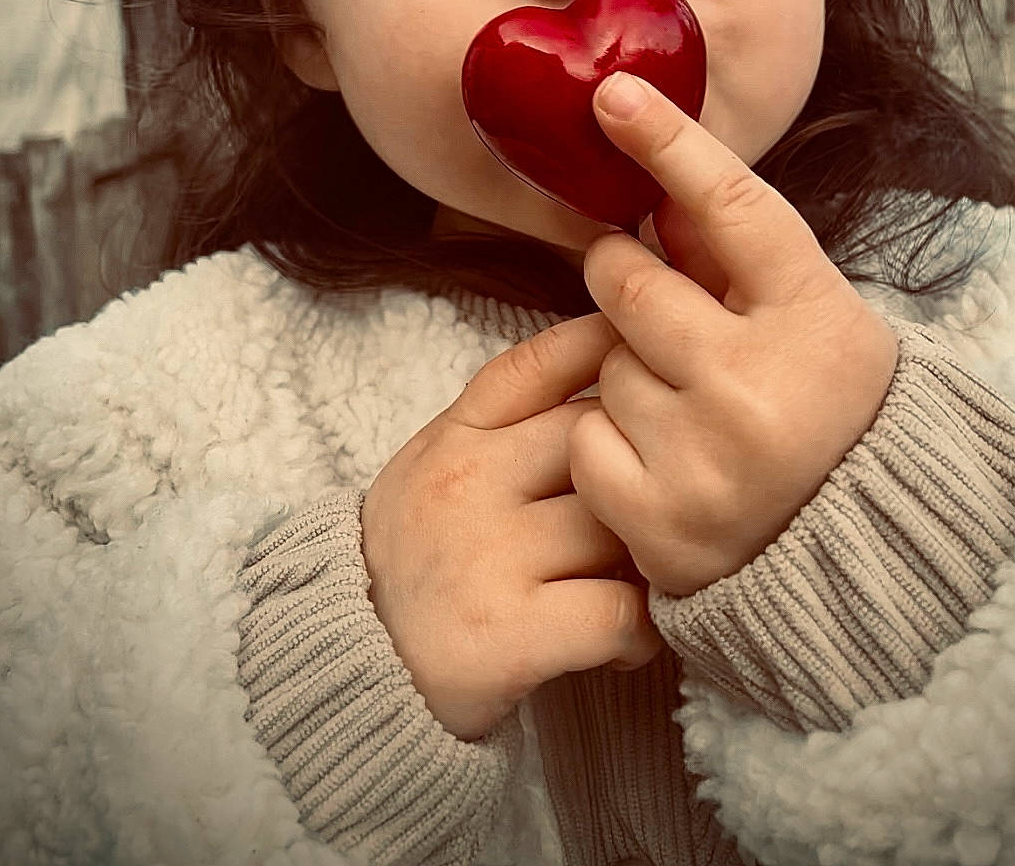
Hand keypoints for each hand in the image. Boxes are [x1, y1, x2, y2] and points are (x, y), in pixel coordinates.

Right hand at [361, 311, 664, 739]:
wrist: (349, 669)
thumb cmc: (415, 562)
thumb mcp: (435, 468)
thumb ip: (504, 423)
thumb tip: (606, 372)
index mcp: (453, 439)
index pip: (536, 367)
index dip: (601, 346)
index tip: (649, 351)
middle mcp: (468, 484)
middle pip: (599, 442)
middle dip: (646, 469)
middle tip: (665, 504)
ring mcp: (489, 556)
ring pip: (620, 526)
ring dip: (650, 557)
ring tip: (643, 583)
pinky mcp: (509, 635)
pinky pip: (621, 612)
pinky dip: (641, 632)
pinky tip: (624, 640)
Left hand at [569, 71, 898, 599]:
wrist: (860, 555)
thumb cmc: (826, 410)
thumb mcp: (809, 321)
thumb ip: (734, 257)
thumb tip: (652, 186)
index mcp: (815, 322)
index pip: (734, 208)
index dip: (672, 144)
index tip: (614, 95)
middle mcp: (760, 387)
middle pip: (629, 283)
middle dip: (625, 280)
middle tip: (659, 309)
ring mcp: (707, 461)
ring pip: (604, 364)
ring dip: (629, 374)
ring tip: (691, 415)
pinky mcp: (659, 522)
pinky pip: (584, 439)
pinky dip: (610, 446)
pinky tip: (668, 465)